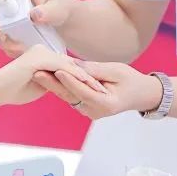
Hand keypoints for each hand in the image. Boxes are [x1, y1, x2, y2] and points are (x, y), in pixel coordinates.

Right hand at [0, 0, 80, 58]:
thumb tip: (33, 15)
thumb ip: (49, 12)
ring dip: (2, 41)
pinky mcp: (8, 29)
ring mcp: (7, 15)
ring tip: (19, 50)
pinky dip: (8, 48)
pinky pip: (0, 39)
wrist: (62, 21)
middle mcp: (10, 1)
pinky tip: (20, 53)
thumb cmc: (61, 9)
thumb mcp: (59, 9)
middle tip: (4, 40)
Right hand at [0, 46, 105, 106]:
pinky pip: (64, 69)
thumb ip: (51, 81)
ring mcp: (41, 52)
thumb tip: (63, 85)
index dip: (82, 77)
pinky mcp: (40, 59)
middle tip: (105, 86)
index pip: (67, 66)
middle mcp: (43, 50)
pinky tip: (90, 85)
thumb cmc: (12, 90)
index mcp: (42, 54)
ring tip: (102, 88)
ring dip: (86, 77)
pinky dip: (77, 78)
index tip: (97, 87)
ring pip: (70, 66)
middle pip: (71, 64)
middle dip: (88, 76)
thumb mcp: (38, 85)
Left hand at [36, 61, 164, 120]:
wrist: (139, 94)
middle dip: (53, 83)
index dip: (70, 80)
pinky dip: (60, 86)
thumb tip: (75, 64)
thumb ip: (95, 69)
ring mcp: (89, 111)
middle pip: (70, 96)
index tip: (57, 70)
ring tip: (37, 72)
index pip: (84, 91)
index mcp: (106, 104)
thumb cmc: (131, 80)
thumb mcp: (116, 70)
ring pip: (68, 96)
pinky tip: (47, 76)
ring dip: (52, 84)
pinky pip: (70, 96)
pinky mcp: (84, 107)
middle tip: (37, 72)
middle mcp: (95, 111)